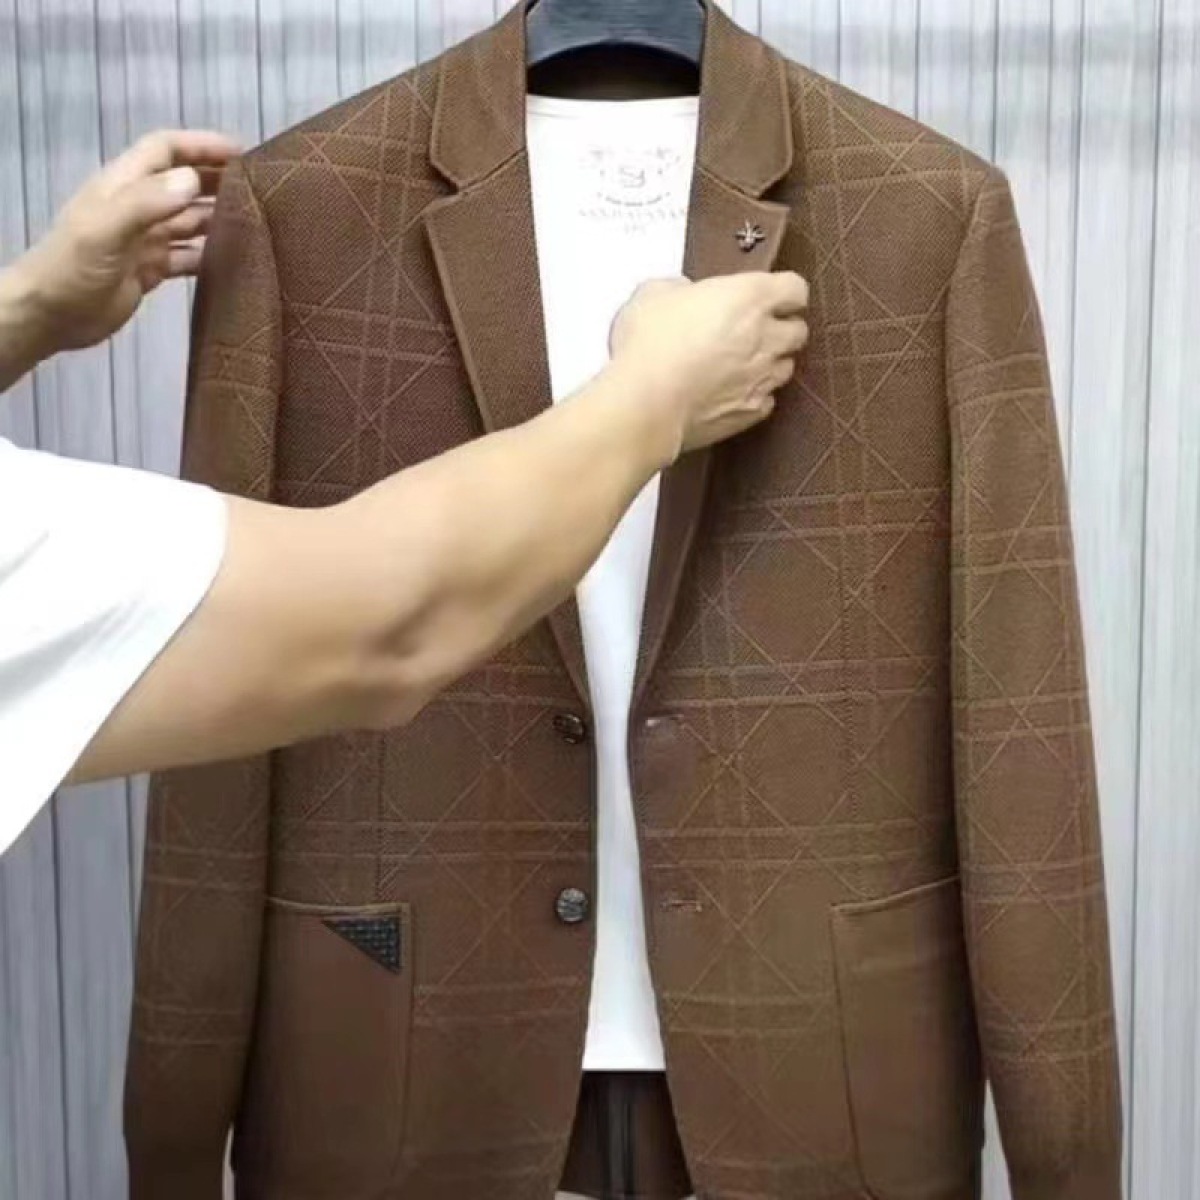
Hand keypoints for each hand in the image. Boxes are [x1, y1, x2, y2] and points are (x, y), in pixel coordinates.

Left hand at [13, 129, 239, 353]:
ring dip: (219, 218)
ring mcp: (145, 239)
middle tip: (261, 187)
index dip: (202, 145)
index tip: (242, 152)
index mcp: (123, 185)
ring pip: (190, 220)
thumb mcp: (106, 229)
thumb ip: (147, 202)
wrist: (50, 316)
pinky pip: (189, 256)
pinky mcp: (151, 269)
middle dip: (218, 179)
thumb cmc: (73, 267)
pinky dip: (211, 255)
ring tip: (258, 223)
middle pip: (183, 182)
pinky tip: (236, 261)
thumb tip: (194, 179)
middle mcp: (137, 206)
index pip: (166, 150)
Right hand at [609, 272, 809, 458]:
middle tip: (753, 330)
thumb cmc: (648, 347)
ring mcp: (762, 378)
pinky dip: (754, 395)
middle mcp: (766, 337)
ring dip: (770, 363)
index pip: (795, 288)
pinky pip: (766, 400)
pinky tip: (730, 393)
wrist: (644, 405)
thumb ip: (681, 289)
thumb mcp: (654, 294)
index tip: (770, 295)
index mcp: (749, 297)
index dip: (784, 292)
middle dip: (781, 328)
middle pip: (798, 330)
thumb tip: (684, 295)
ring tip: (740, 364)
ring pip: (785, 367)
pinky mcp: (751, 412)